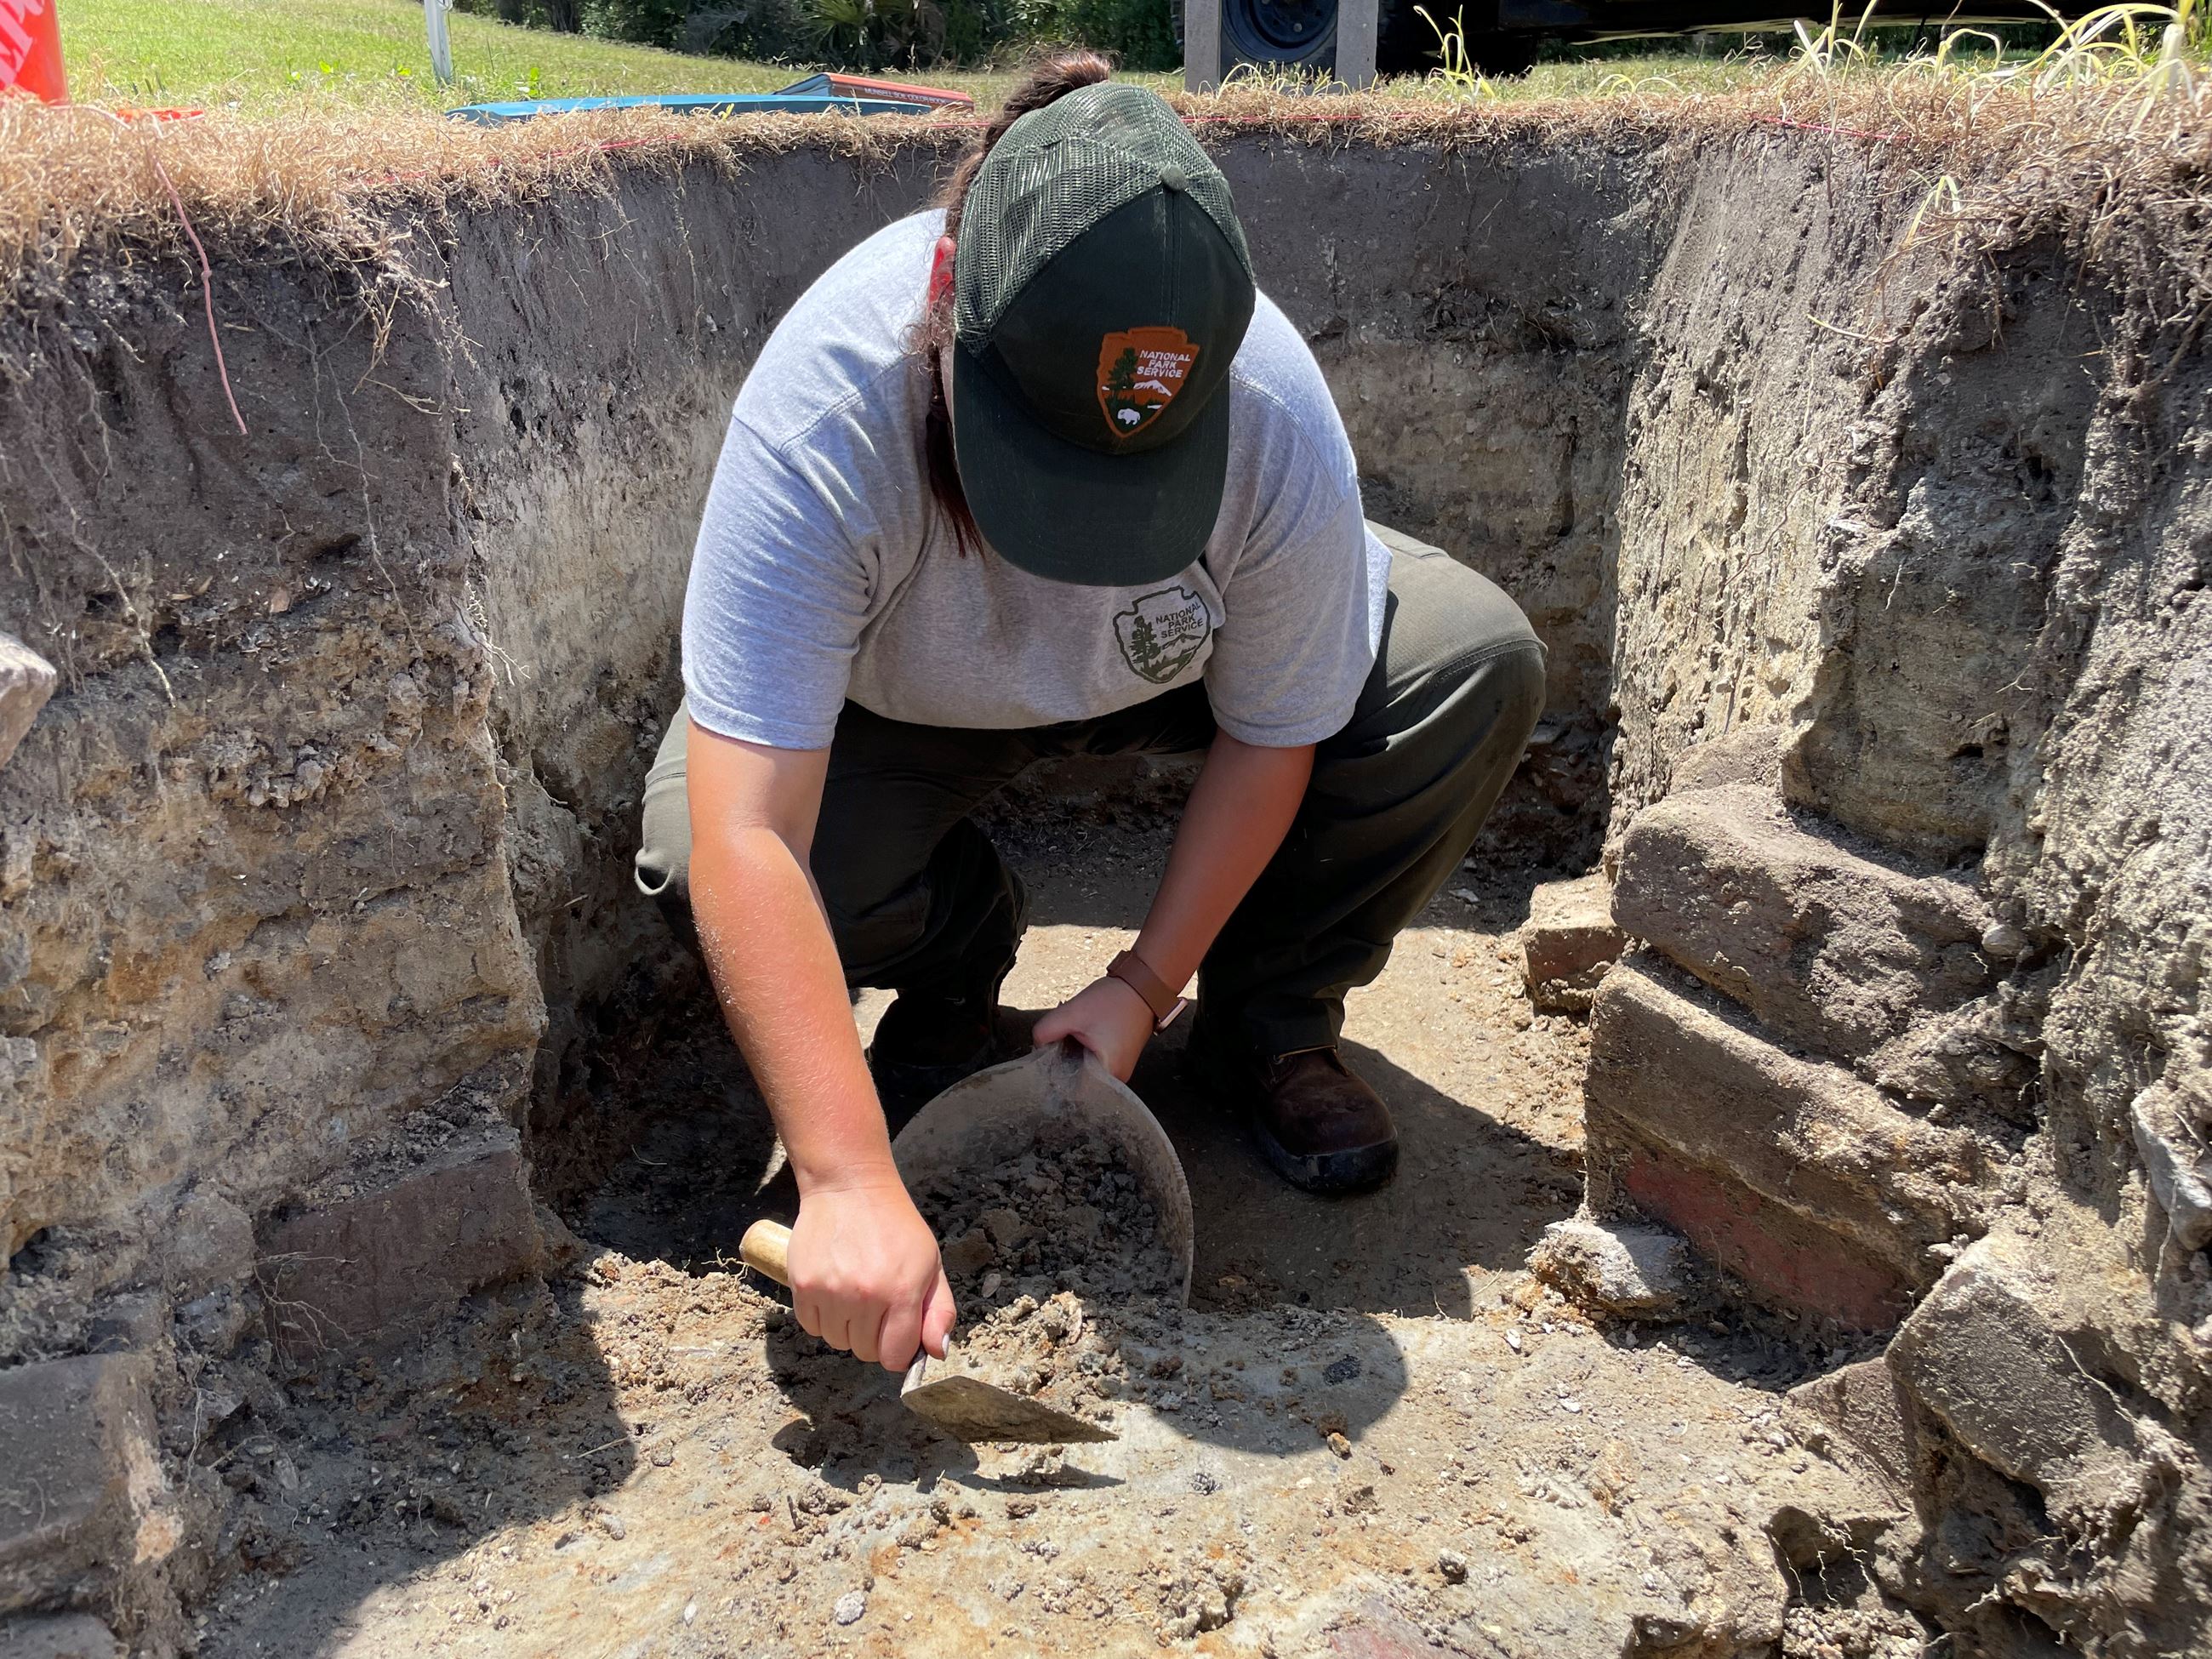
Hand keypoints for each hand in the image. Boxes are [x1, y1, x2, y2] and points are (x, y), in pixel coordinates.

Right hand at [786, 1179, 955, 1371]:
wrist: (850, 1187)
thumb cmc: (895, 1226)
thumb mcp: (931, 1262)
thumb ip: (939, 1311)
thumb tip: (936, 1353)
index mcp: (902, 1290)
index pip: (895, 1356)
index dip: (899, 1348)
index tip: (897, 1330)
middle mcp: (865, 1295)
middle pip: (865, 1352)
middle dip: (874, 1336)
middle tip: (876, 1303)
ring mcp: (831, 1291)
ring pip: (837, 1342)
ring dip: (847, 1327)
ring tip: (854, 1293)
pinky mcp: (803, 1285)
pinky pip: (811, 1328)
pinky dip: (822, 1318)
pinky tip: (833, 1290)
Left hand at [1033, 975, 1154, 1081]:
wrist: (1142, 986)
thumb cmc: (1115, 1000)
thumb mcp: (1072, 1013)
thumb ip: (1045, 1032)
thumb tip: (1037, 1047)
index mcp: (1108, 1074)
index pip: (1073, 1092)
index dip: (1054, 1078)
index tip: (1045, 1062)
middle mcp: (1117, 1079)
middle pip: (1078, 1082)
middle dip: (1063, 1065)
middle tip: (1056, 1043)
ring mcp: (1119, 1070)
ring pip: (1085, 1071)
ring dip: (1073, 1056)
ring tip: (1072, 1036)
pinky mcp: (1118, 1060)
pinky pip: (1093, 1063)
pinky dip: (1083, 1051)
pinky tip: (1081, 1035)